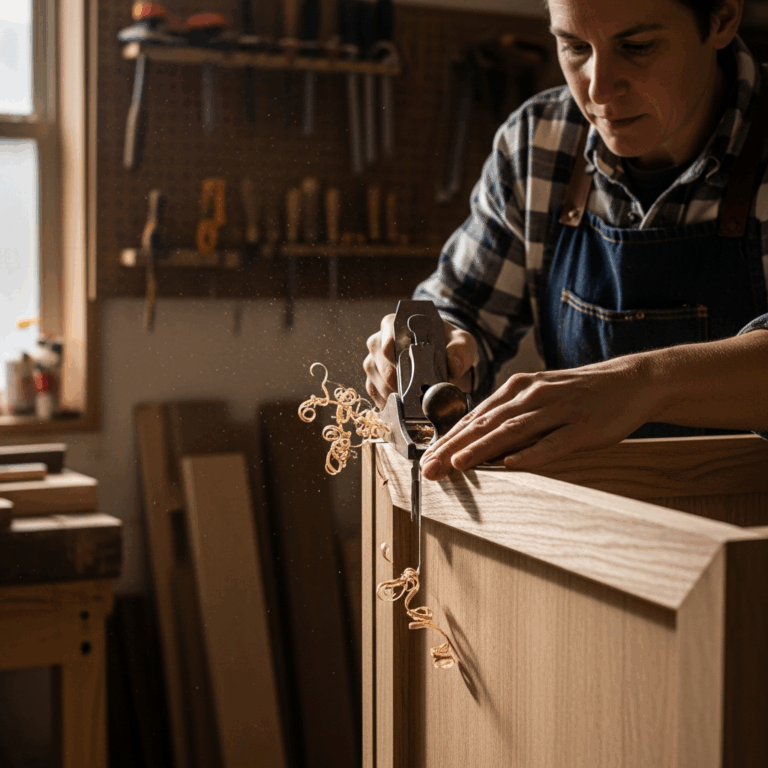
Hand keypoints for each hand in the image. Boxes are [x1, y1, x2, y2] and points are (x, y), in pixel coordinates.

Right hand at [363, 314, 477, 408]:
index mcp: (395, 325)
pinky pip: (377, 397)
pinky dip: (393, 405)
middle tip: (421, 389)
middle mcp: (378, 343)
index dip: (397, 353)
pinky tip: (408, 406)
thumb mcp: (461, 343)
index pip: (388, 336)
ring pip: (379, 383)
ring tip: (419, 399)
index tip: (409, 366)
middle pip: (382, 365)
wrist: (442, 361)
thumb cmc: (447, 346)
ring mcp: (373, 364)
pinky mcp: (372, 383)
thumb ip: (460, 350)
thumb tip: (452, 366)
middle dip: (402, 381)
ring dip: (399, 395)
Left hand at [420, 353, 660, 477]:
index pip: (475, 417)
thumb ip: (510, 416)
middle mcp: (532, 395)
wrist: (631, 381)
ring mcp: (558, 408)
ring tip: (457, 464)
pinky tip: (512, 464)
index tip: (426, 458)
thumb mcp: (539, 398)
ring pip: (512, 430)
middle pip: (485, 423)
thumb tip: (477, 440)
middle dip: (453, 447)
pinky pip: (555, 441)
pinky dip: (532, 453)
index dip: (448, 439)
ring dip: (482, 448)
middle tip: (429, 468)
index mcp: (518, 389)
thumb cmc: (580, 395)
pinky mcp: (583, 425)